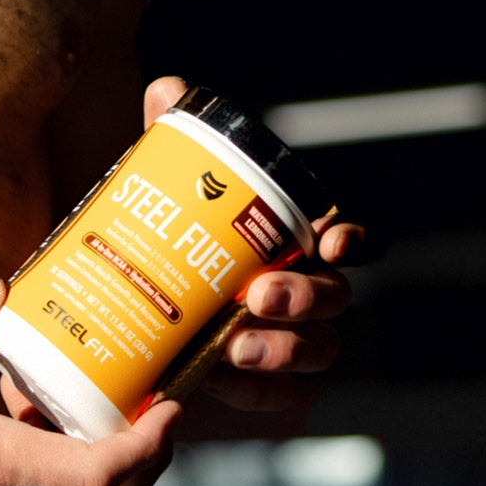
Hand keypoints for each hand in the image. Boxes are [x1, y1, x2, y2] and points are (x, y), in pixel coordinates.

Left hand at [144, 74, 369, 415]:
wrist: (132, 307)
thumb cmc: (171, 236)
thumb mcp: (167, 187)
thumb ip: (170, 138)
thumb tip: (166, 89)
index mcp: (295, 240)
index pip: (350, 239)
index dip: (353, 241)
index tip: (331, 243)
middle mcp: (305, 290)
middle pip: (335, 298)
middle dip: (305, 298)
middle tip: (260, 294)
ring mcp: (287, 339)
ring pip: (319, 349)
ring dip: (285, 348)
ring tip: (236, 345)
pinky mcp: (261, 383)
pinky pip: (285, 396)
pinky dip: (262, 391)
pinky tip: (226, 382)